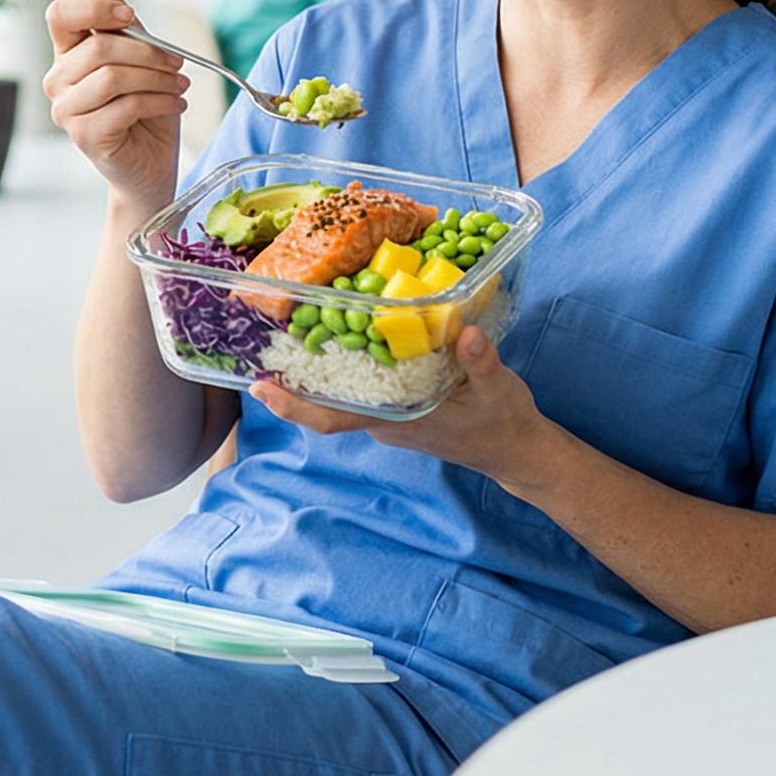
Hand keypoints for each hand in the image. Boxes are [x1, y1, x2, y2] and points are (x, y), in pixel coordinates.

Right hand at [43, 0, 191, 204]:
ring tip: (179, 86)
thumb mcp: (140, 58)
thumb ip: (119, 23)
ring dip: (157, 78)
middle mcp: (58, 80)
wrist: (151, 164)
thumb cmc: (145, 111)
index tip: (130, 16)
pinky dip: (158, 101)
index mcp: (67, 55)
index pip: (60, 15)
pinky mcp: (84, 135)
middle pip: (98, 46)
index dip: (95, 8)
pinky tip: (174, 104)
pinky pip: (124, 105)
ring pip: (112, 76)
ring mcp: (67, 110)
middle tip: (177, 63)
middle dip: (148, 52)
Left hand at [250, 326, 555, 492]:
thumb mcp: (500, 390)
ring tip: (298, 325)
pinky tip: (350, 333)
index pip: (332, 419)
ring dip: (321, 367)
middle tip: (268, 336)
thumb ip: (481, 362)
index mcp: (398, 419)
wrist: (515, 450)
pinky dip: (350, 365)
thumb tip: (468, 332)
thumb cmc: (504, 423)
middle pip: (327, 401)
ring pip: (344, 393)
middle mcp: (384, 420)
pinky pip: (364, 388)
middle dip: (296, 374)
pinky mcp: (400, 407)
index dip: (293, 406)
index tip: (260, 389)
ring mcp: (391, 416)